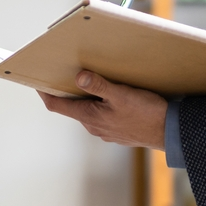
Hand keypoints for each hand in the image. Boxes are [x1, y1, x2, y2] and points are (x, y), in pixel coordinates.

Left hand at [39, 70, 168, 149]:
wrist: (170, 133)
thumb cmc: (147, 114)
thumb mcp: (121, 94)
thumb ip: (98, 86)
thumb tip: (78, 77)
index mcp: (90, 117)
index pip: (56, 105)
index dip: (44, 92)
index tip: (35, 81)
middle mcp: (94, 127)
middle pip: (72, 107)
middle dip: (66, 91)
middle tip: (64, 73)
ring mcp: (105, 131)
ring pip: (88, 112)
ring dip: (85, 98)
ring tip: (89, 80)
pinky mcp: (117, 131)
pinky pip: (102, 116)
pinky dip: (100, 104)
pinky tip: (111, 95)